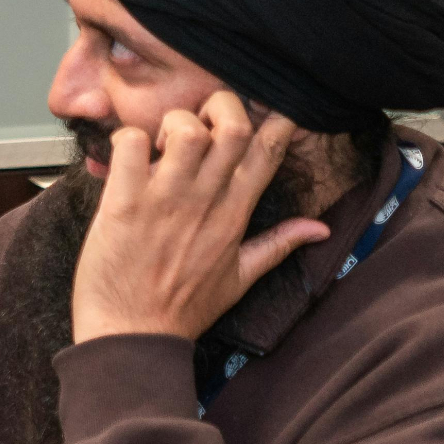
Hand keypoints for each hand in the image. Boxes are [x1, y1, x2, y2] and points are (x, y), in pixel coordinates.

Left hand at [72, 88, 330, 345]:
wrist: (132, 337)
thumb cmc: (181, 310)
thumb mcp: (240, 279)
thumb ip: (278, 245)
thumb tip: (320, 228)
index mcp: (234, 215)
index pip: (268, 151)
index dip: (273, 119)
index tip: (259, 112)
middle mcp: (205, 201)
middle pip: (233, 125)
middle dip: (219, 106)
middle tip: (198, 123)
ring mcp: (165, 200)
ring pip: (186, 129)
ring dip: (173, 122)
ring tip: (161, 144)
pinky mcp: (124, 203)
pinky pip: (131, 145)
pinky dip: (127, 140)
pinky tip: (127, 159)